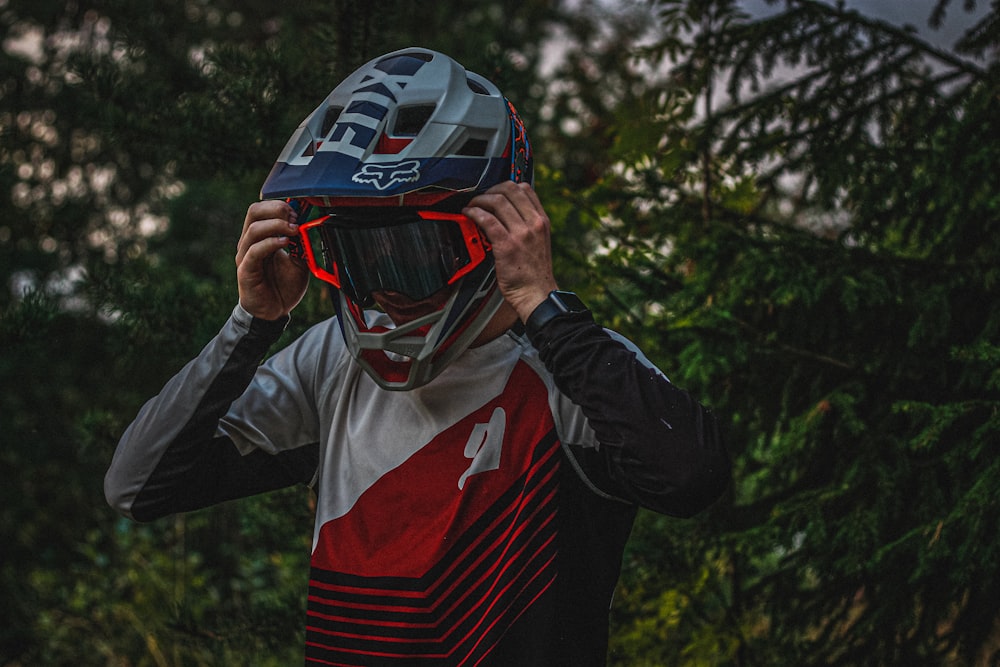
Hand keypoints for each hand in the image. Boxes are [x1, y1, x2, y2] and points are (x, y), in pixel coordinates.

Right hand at [236, 200, 309, 320]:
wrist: (274, 312)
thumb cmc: (283, 286)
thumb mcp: (299, 261)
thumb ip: (300, 244)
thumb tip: (307, 225)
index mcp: (260, 237)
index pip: (262, 209)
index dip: (280, 206)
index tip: (298, 212)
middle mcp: (249, 243)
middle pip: (254, 212)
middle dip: (276, 210)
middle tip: (294, 217)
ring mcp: (245, 255)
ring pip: (254, 229)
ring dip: (277, 225)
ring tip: (293, 230)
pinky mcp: (245, 270)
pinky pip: (254, 250)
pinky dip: (271, 243)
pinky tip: (285, 243)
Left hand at [463, 182, 557, 322]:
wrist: (537, 295)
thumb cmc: (535, 274)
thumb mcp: (539, 242)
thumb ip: (527, 226)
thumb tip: (508, 213)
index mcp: (542, 221)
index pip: (525, 188)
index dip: (505, 185)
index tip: (494, 192)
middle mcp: (534, 224)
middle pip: (510, 189)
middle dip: (490, 190)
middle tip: (480, 198)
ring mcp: (521, 234)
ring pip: (497, 201)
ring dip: (480, 200)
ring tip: (472, 206)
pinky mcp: (507, 246)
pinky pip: (488, 220)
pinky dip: (474, 213)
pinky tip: (469, 215)